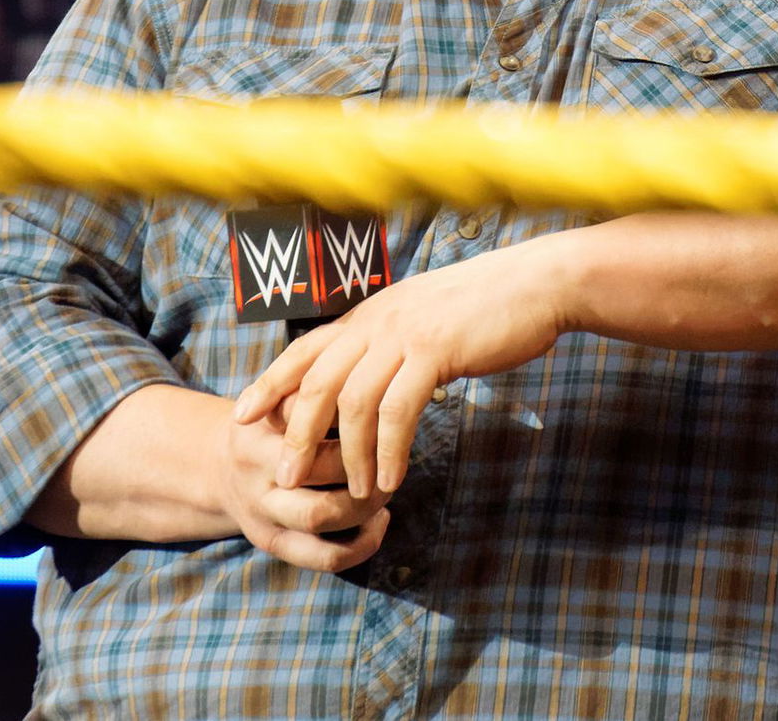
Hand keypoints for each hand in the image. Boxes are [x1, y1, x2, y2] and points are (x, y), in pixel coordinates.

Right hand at [212, 400, 390, 572]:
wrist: (219, 466)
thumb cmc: (270, 421)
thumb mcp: (281, 393)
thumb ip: (318, 386)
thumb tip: (378, 387)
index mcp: (259, 426)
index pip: (311, 418)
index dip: (355, 415)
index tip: (382, 407)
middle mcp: (255, 471)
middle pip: (318, 469)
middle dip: (365, 462)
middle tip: (390, 452)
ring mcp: (261, 512)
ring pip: (319, 516)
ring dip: (366, 504)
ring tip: (387, 486)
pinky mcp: (274, 544)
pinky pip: (324, 557)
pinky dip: (362, 544)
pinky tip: (380, 520)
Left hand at [233, 245, 564, 500]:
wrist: (536, 284)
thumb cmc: (487, 305)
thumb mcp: (427, 316)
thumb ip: (395, 340)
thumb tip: (377, 372)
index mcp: (373, 312)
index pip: (306, 347)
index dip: (270, 381)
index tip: (241, 414)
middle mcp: (379, 319)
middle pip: (318, 378)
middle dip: (295, 431)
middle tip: (283, 476)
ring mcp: (405, 333)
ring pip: (354, 401)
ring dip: (348, 454)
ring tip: (354, 493)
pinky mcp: (435, 351)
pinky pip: (399, 409)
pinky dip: (390, 449)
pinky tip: (393, 478)